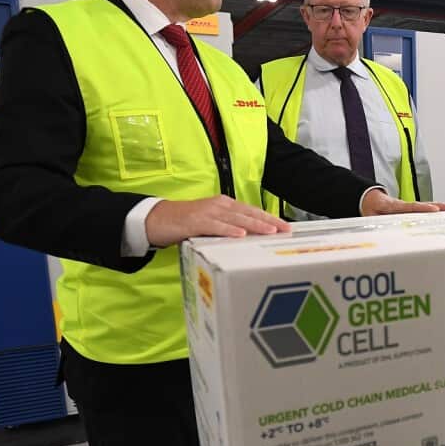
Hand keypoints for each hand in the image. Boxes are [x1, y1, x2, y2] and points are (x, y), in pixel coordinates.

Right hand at [146, 195, 289, 244]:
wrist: (158, 218)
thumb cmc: (187, 223)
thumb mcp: (212, 223)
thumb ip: (228, 228)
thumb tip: (249, 240)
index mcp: (226, 205)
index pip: (252, 211)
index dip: (270, 219)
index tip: (286, 227)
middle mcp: (220, 205)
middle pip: (249, 213)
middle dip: (269, 222)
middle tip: (285, 230)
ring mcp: (208, 212)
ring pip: (236, 218)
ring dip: (254, 225)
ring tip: (270, 231)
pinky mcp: (195, 221)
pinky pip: (215, 226)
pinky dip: (228, 230)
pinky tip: (241, 234)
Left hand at [360, 188, 444, 215]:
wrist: (371, 199)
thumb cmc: (372, 208)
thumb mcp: (369, 216)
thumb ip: (374, 223)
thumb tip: (378, 232)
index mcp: (394, 206)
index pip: (410, 207)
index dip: (423, 208)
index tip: (433, 209)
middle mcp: (404, 205)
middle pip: (423, 205)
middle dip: (438, 206)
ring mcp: (409, 206)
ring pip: (425, 206)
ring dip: (439, 208)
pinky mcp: (411, 210)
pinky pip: (424, 210)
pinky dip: (435, 211)